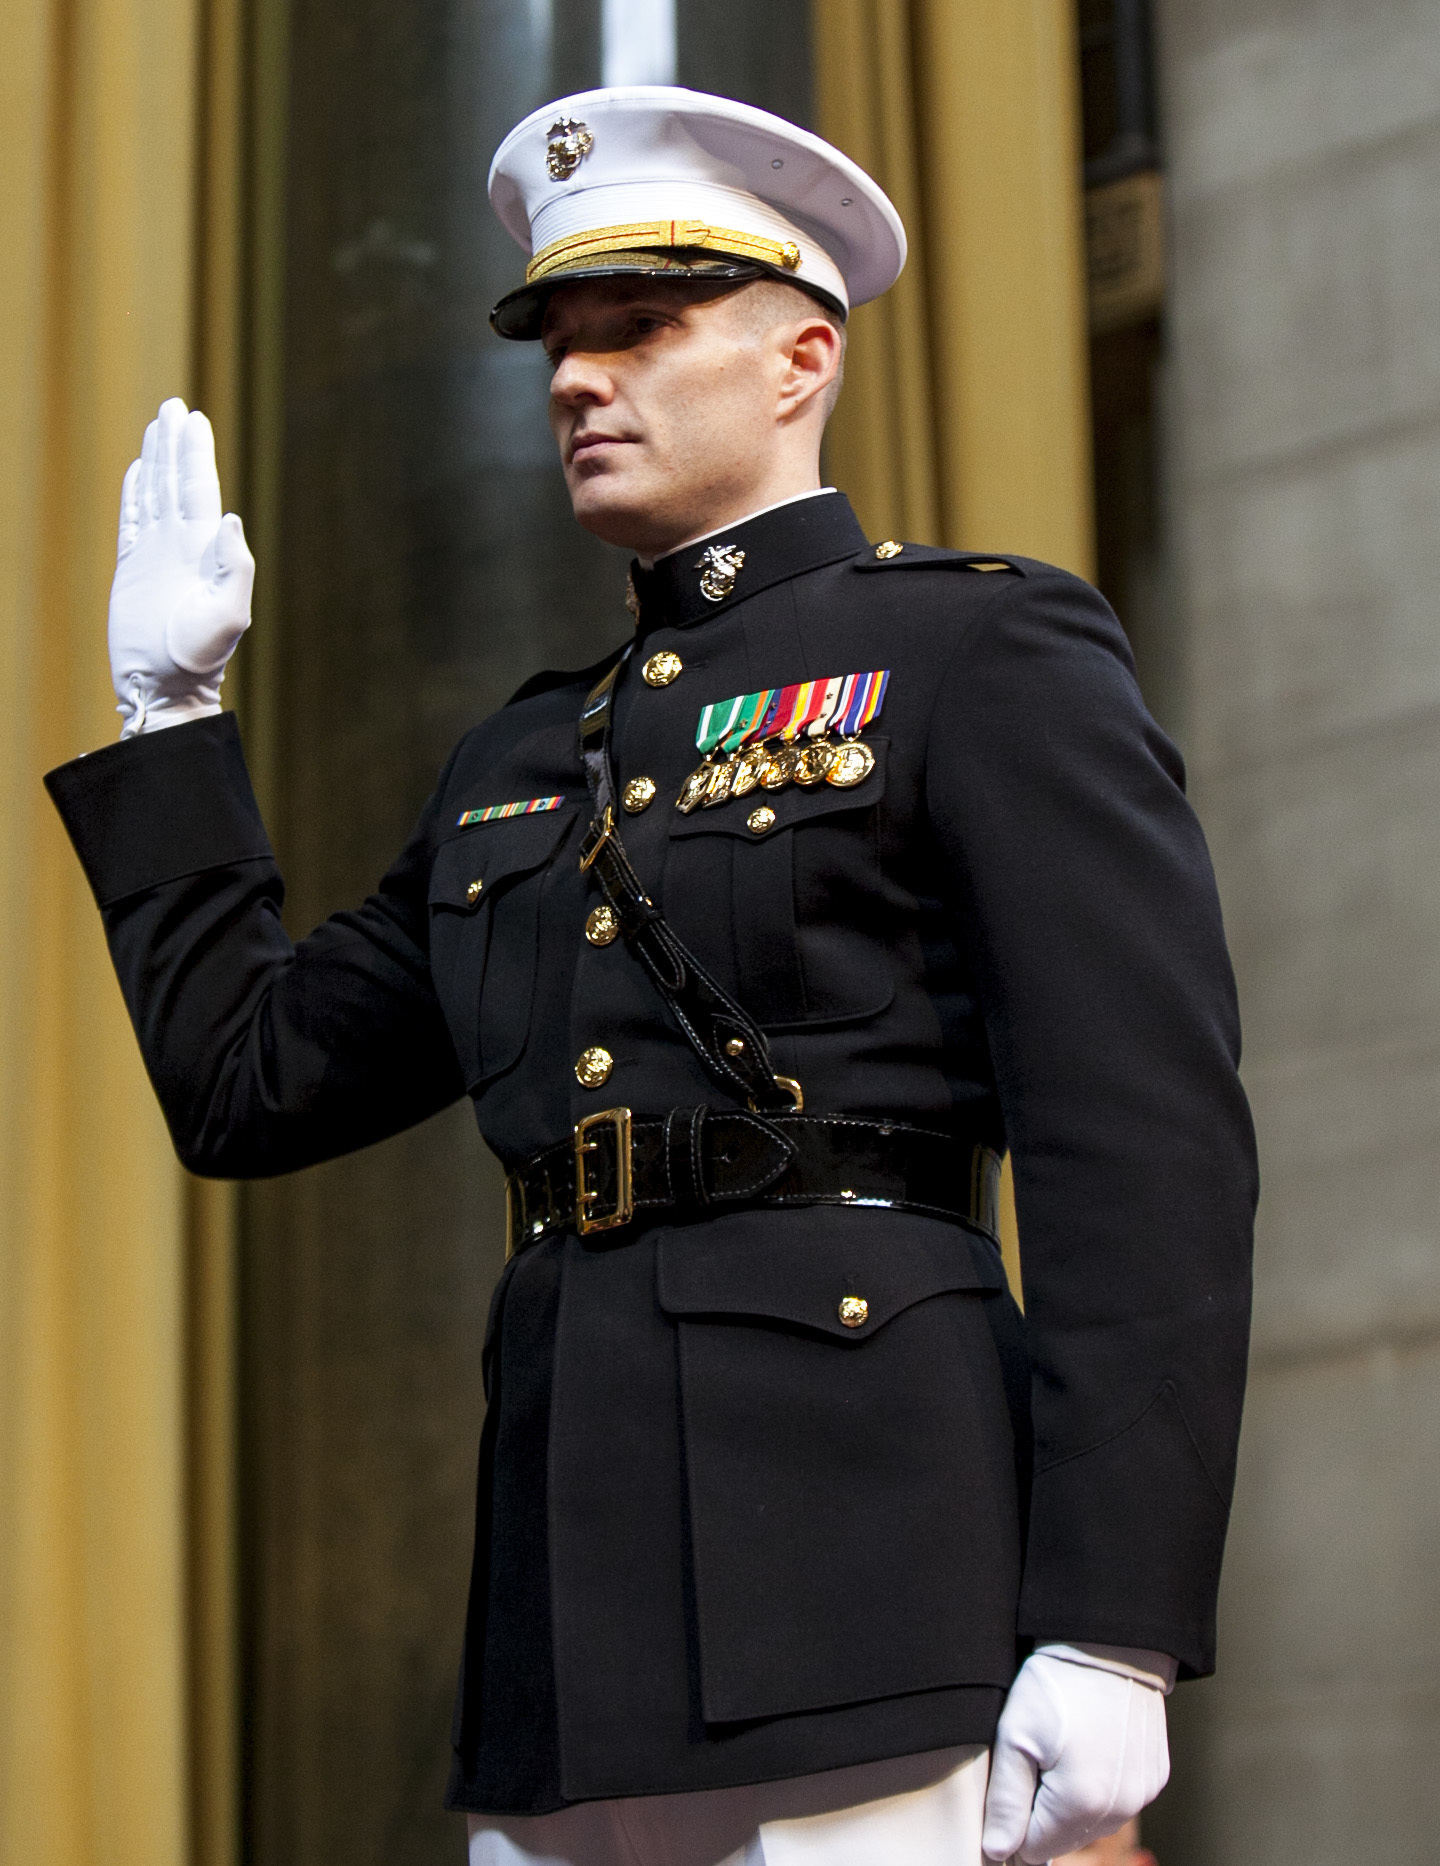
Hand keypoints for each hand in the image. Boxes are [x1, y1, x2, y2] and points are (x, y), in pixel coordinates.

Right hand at [109, 397, 253, 735]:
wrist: (167, 686)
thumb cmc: (200, 658)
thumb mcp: (228, 616)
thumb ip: (235, 568)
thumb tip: (230, 518)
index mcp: (205, 550)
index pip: (200, 488)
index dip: (195, 452)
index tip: (192, 417)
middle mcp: (182, 546)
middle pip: (177, 482)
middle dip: (175, 444)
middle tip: (172, 406)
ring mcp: (157, 555)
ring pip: (154, 494)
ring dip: (156, 461)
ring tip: (155, 428)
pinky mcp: (133, 570)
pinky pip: (131, 521)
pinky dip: (134, 494)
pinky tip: (136, 473)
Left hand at [981, 1651, 1169, 1863]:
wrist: (1110, 1643)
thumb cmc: (1058, 1684)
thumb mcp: (1016, 1735)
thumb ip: (1006, 1801)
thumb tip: (998, 1851)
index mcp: (1082, 1803)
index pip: (1034, 1848)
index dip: (1015, 1817)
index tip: (1014, 1775)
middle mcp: (1121, 1809)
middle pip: (1065, 1837)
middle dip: (1044, 1807)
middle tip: (1038, 1754)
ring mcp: (1143, 1794)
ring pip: (1092, 1821)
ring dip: (1072, 1797)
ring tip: (1064, 1745)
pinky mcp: (1155, 1777)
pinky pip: (1118, 1800)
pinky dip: (1100, 1782)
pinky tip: (1090, 1744)